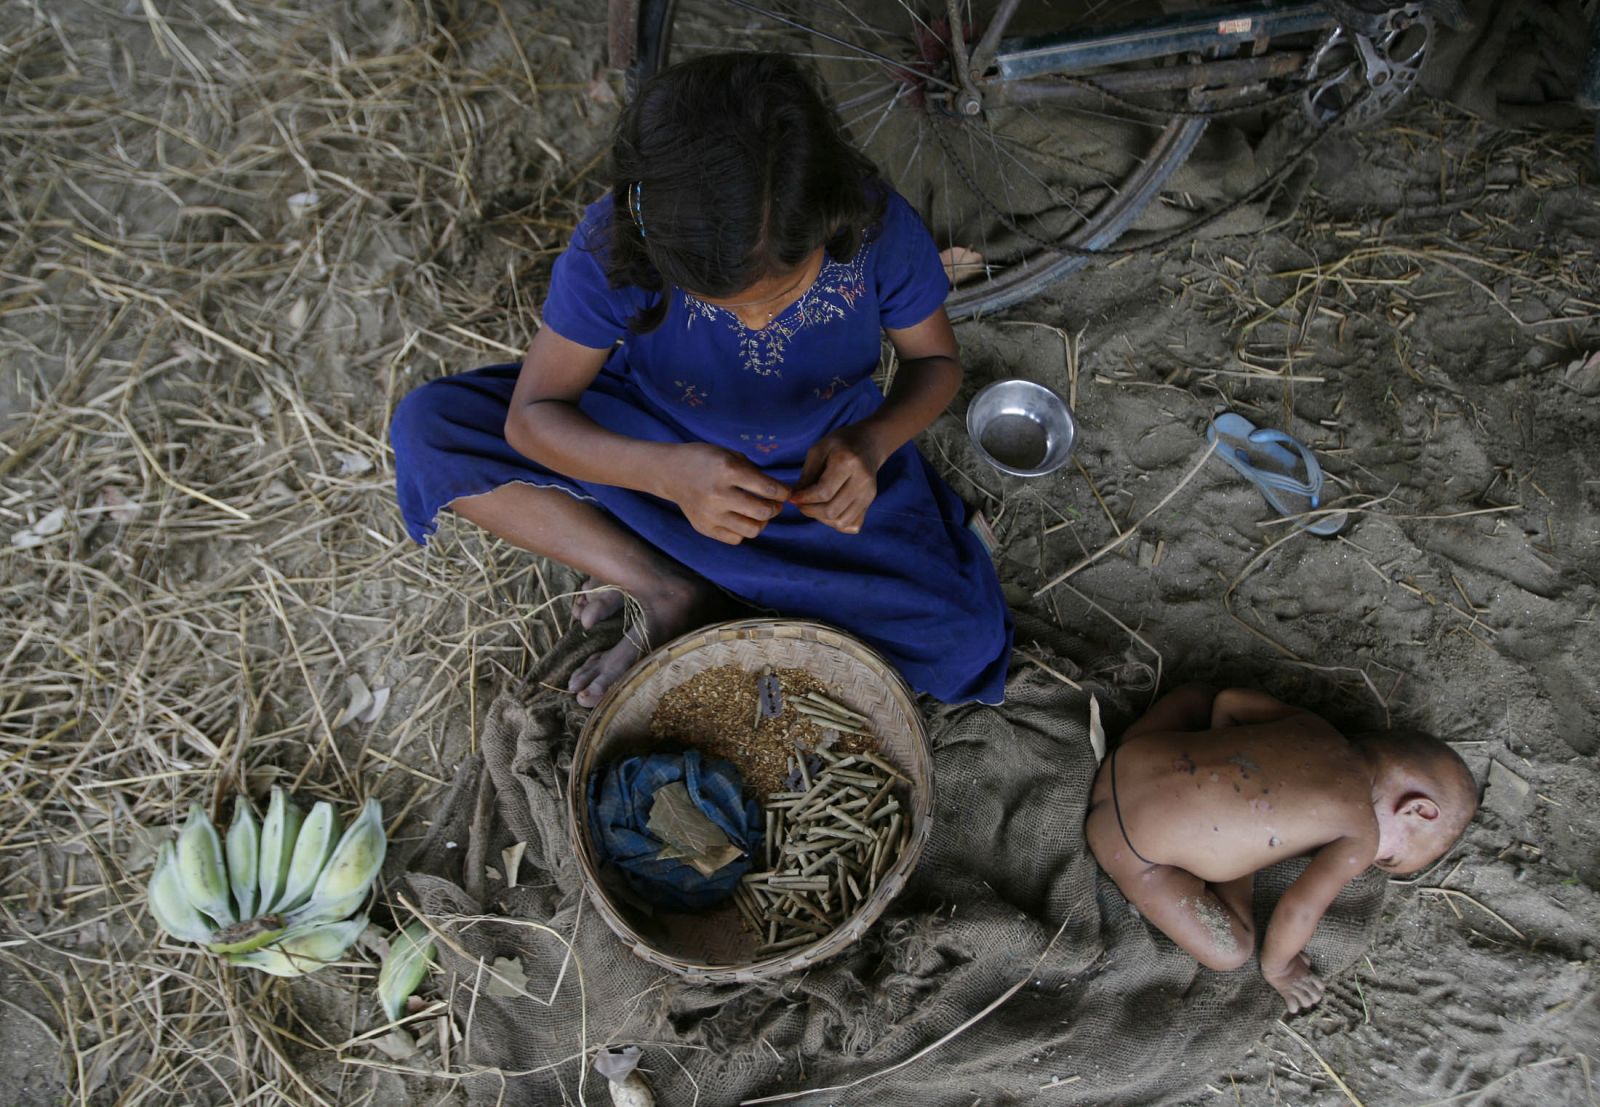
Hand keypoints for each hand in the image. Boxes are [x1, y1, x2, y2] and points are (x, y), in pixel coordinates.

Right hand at [660, 443, 788, 544]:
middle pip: (763, 512)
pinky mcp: (704, 527)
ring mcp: (710, 513)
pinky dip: (743, 530)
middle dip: (775, 508)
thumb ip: (755, 474)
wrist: (671, 471)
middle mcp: (718, 494)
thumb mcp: (730, 455)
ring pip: (752, 530)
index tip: (785, 492)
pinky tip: (740, 519)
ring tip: (758, 514)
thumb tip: (779, 495)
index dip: (783, 492)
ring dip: (761, 522)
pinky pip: (736, 539)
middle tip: (773, 504)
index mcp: (728, 470)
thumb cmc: (707, 460)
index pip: (768, 488)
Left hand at [789, 424, 885, 534]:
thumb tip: (796, 497)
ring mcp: (869, 494)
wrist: (868, 444)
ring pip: (841, 521)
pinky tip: (828, 510)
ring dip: (821, 518)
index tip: (792, 497)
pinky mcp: (870, 503)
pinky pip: (851, 525)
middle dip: (810, 510)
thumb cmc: (839, 444)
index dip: (804, 498)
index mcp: (848, 462)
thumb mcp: (819, 450)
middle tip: (800, 503)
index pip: (823, 492)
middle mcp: (862, 481)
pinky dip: (836, 522)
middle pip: (831, 510)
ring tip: (813, 506)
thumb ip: (807, 474)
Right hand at [1264, 953, 1325, 1013]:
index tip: (1313, 987)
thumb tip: (1308, 963)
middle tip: (1306, 995)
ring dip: (1303, 1003)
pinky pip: (1293, 1006)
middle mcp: (1305, 984)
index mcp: (1309, 975)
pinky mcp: (1286, 993)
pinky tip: (1290, 1005)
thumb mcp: (1300, 956)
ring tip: (1298, 1000)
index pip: (1321, 987)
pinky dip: (1292, 1007)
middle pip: (1316, 997)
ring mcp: (1296, 990)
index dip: (1318, 989)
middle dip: (1312, 998)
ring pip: (1306, 1003)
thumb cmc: (1287, 956)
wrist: (1274, 961)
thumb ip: (1306, 961)